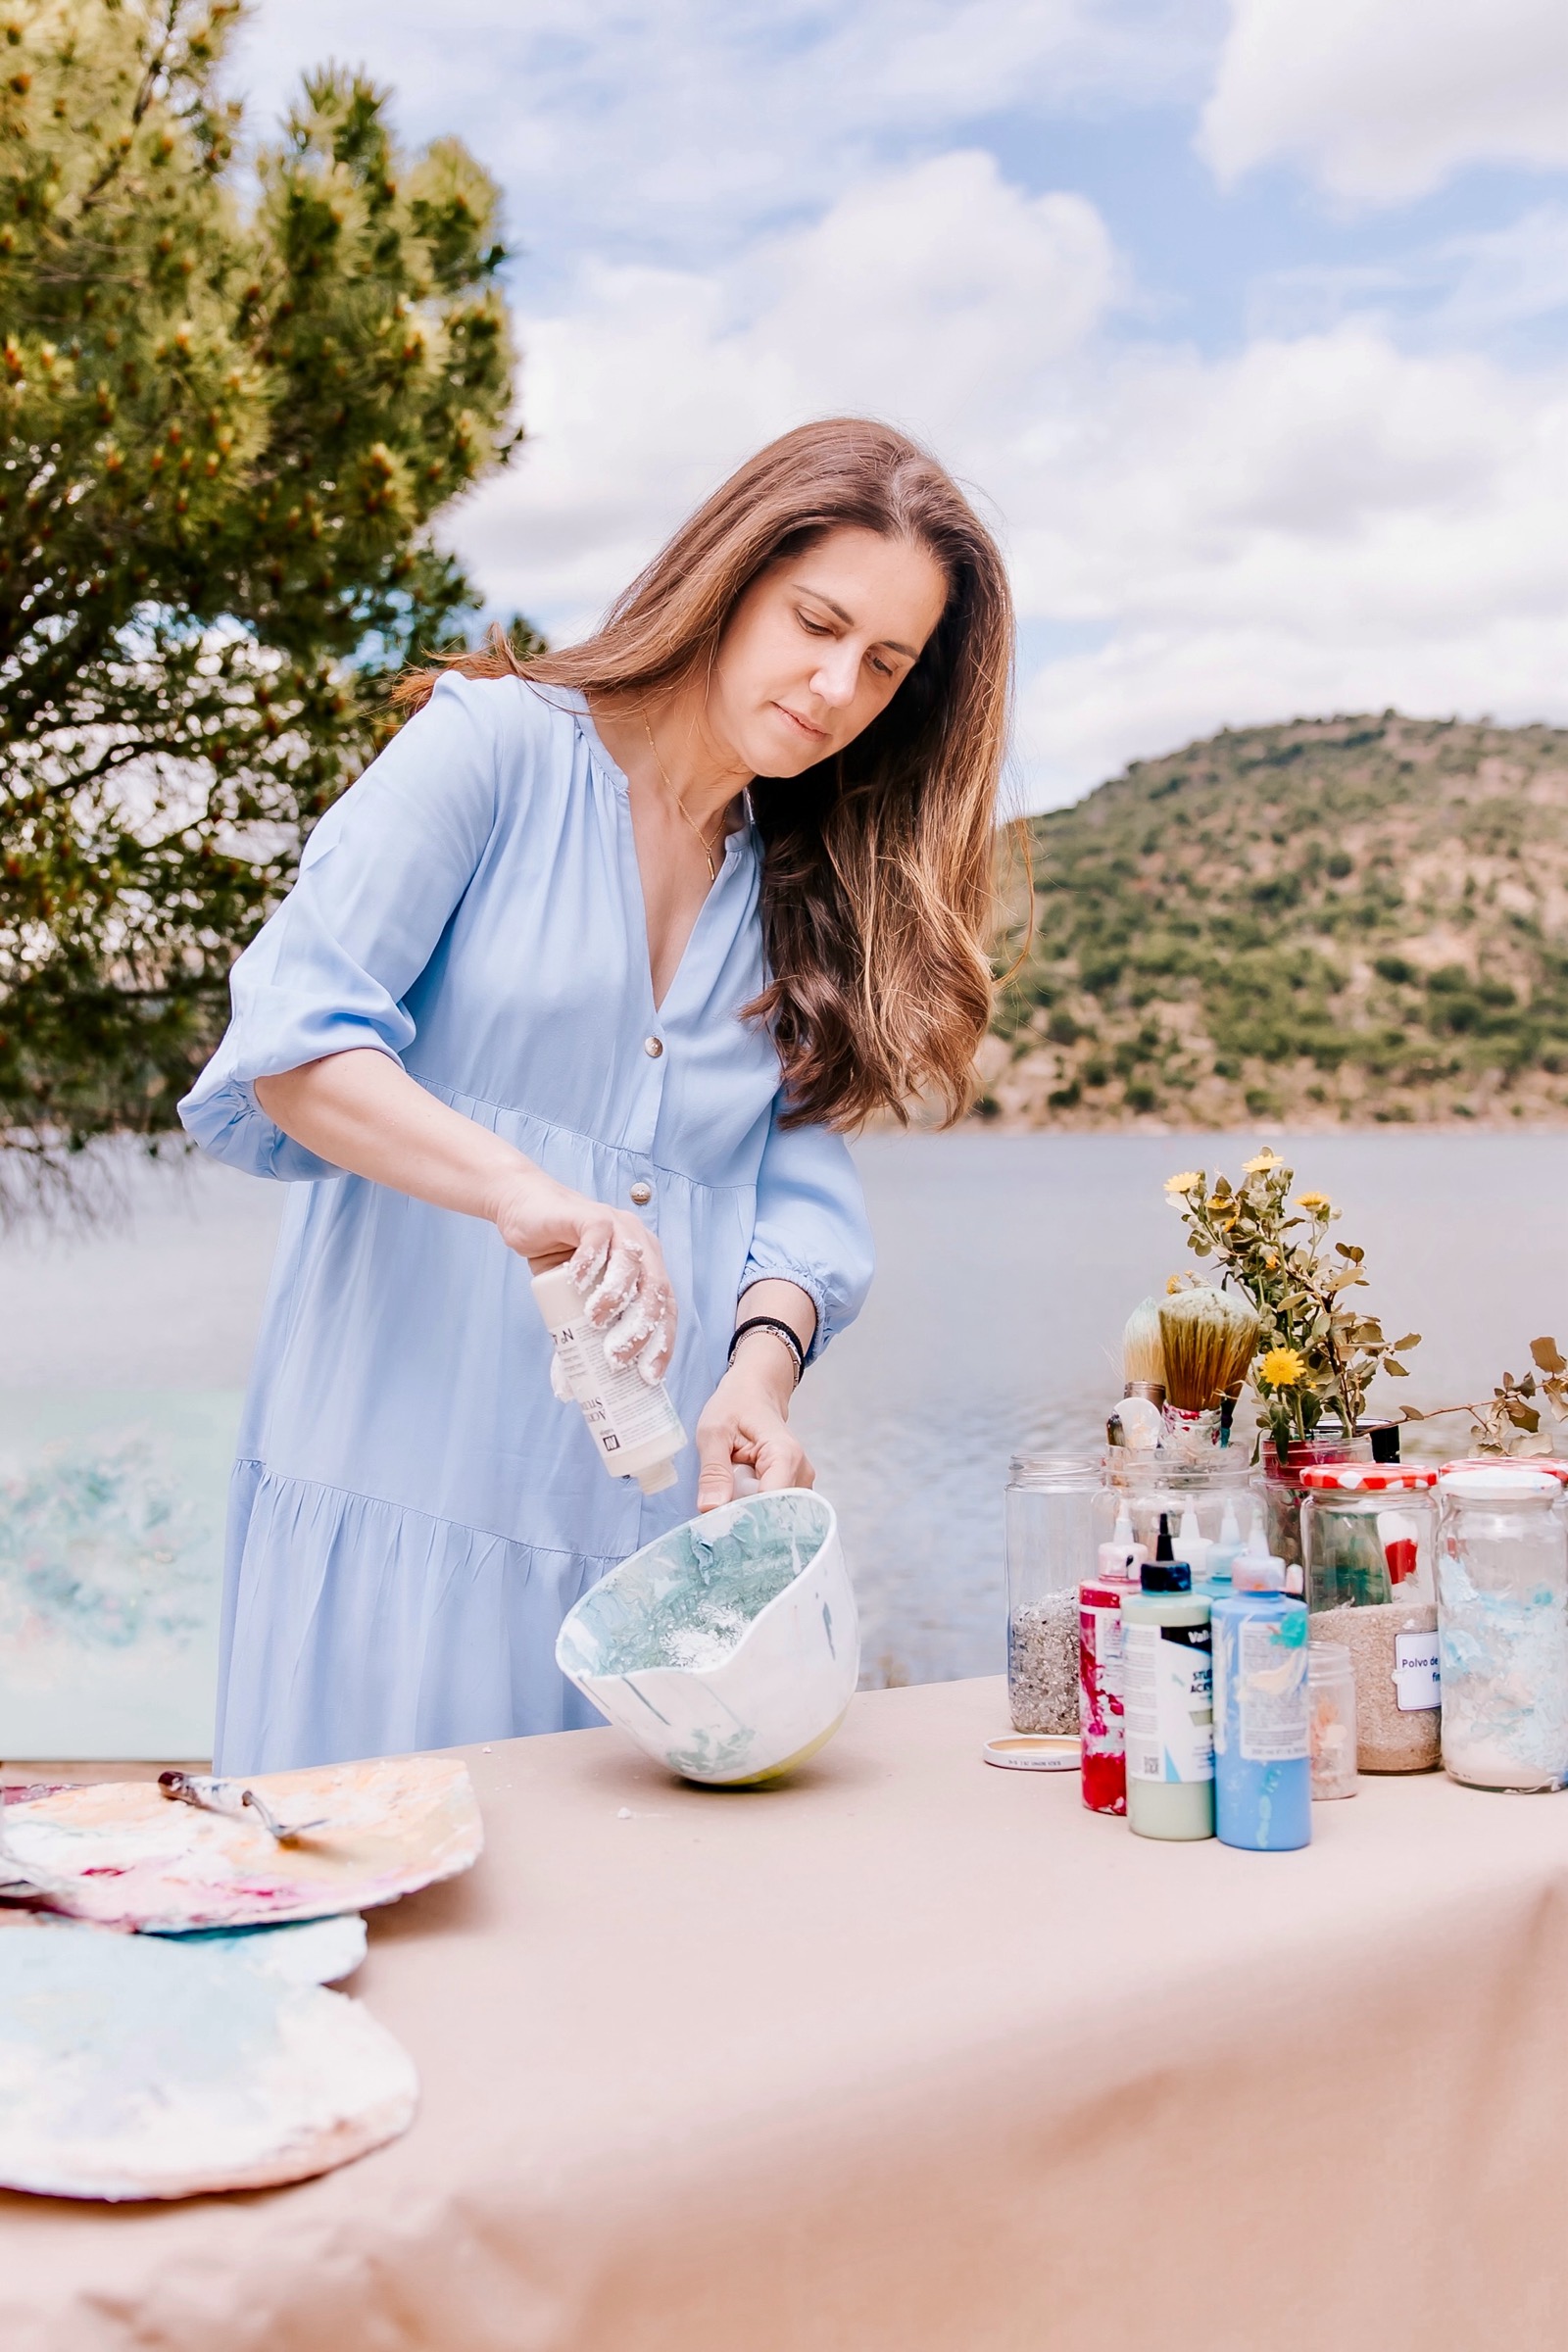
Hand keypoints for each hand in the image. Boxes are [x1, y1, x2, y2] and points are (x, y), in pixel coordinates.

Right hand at [491, 1168, 675, 1381]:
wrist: (524, 1212)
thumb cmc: (554, 1259)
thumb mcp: (569, 1305)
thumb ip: (575, 1336)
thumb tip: (570, 1390)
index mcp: (647, 1268)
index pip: (667, 1309)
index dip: (663, 1343)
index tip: (649, 1376)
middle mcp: (641, 1246)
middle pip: (656, 1290)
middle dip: (642, 1329)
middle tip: (618, 1357)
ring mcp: (619, 1227)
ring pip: (632, 1263)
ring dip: (616, 1296)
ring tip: (595, 1321)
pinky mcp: (591, 1215)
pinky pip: (598, 1238)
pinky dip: (590, 1262)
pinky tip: (576, 1282)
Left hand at [694, 1347, 814, 1511]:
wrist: (754, 1390)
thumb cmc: (735, 1405)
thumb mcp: (713, 1432)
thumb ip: (713, 1471)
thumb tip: (711, 1509)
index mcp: (785, 1456)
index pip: (772, 1504)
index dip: (746, 1517)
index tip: (719, 1524)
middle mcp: (801, 1472)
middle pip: (775, 1514)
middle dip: (745, 1519)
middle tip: (716, 1514)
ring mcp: (800, 1482)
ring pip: (775, 1515)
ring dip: (748, 1514)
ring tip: (727, 1500)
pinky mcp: (793, 1488)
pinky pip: (774, 1510)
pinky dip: (753, 1510)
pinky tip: (737, 1498)